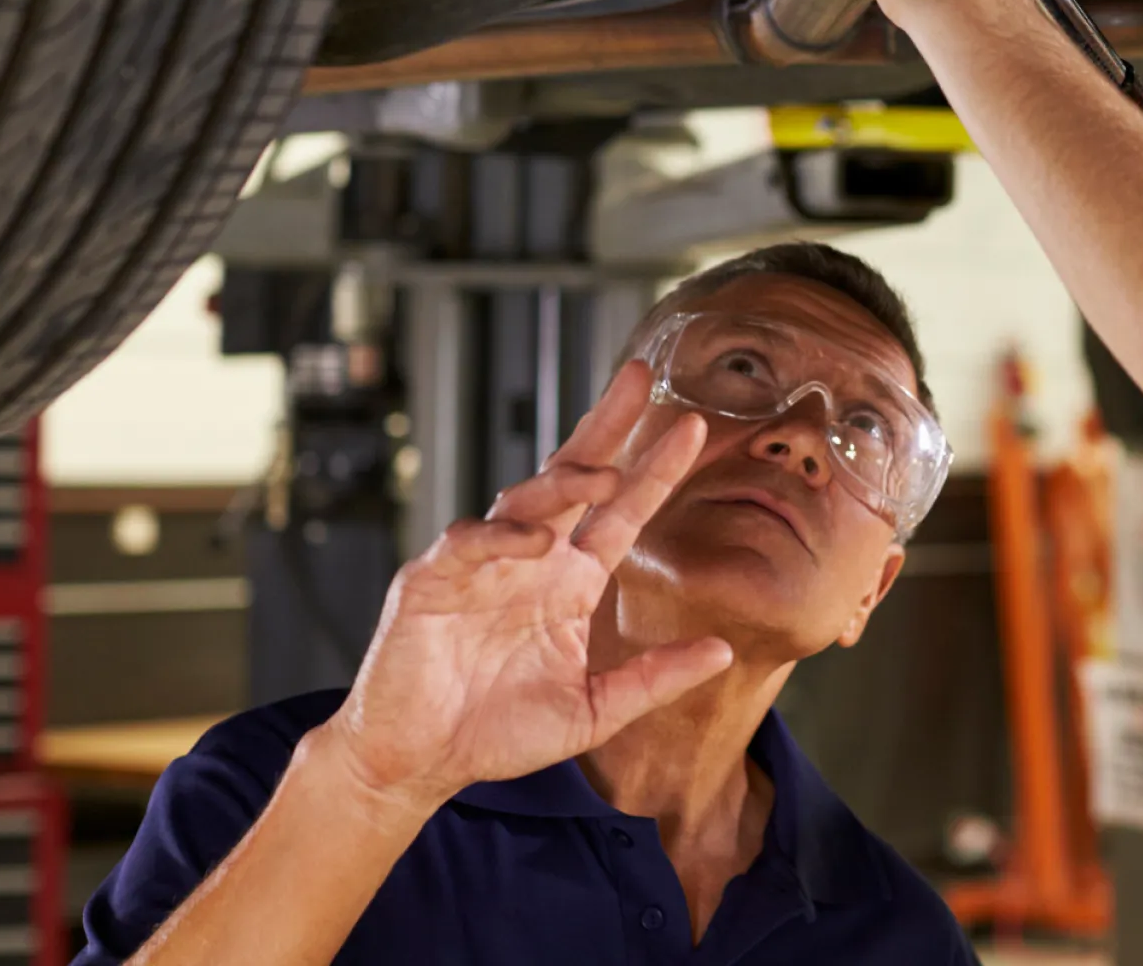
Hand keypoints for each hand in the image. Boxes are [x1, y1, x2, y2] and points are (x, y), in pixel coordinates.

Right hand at [309, 363, 731, 813]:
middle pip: (574, 475)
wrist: (420, 763)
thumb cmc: (499, 732)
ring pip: (525, 500)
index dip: (656, 471)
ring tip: (603, 476)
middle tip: (640, 379)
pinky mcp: (432, 581)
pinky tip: (535, 542)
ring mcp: (481, 564)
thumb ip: (654, 680)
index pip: (622, 513)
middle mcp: (532, 559)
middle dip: (607, 426)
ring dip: (563, 483)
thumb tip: (723, 652)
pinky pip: (469, 543)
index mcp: (571, 581)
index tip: (695, 430)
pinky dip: (501, 538)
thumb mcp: (593, 710)